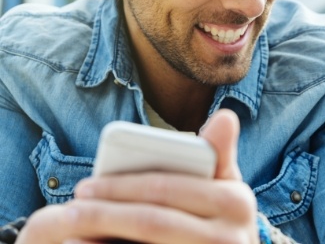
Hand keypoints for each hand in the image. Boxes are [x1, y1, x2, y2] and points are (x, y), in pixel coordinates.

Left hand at [16, 109, 258, 243]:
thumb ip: (219, 151)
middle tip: (69, 210)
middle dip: (105, 214)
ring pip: (150, 242)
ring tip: (71, 232)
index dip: (122, 187)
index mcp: (235, 200)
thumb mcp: (226, 184)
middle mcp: (231, 236)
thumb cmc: (221, 216)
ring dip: (105, 236)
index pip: (167, 189)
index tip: (85, 187)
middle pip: (153, 222)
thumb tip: (224, 114)